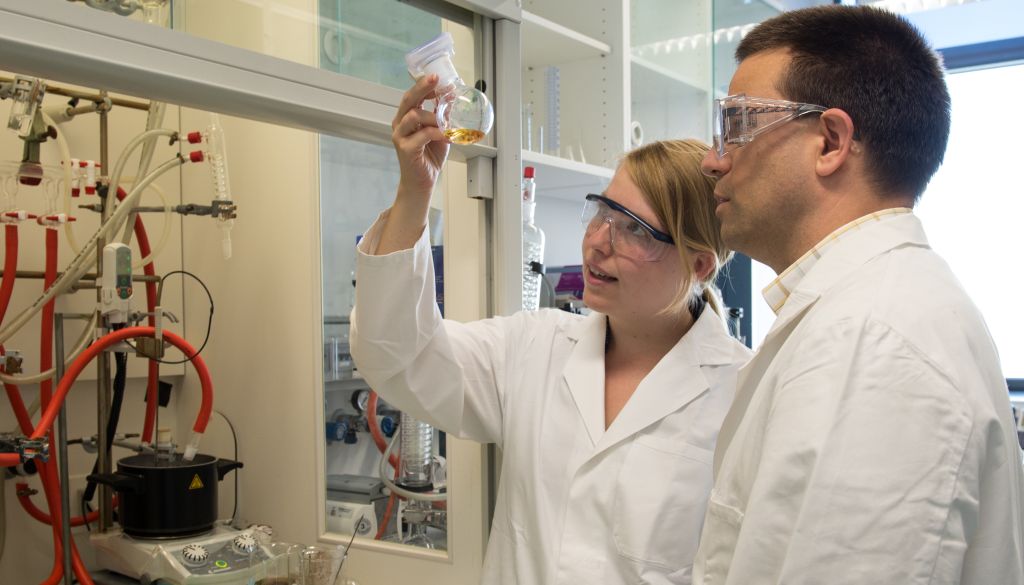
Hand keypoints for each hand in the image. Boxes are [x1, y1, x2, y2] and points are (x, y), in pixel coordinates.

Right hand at [392, 74, 449, 199]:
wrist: (422, 182)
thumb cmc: (430, 156)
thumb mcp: (439, 133)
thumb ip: (443, 118)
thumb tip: (454, 101)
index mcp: (406, 117)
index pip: (412, 96)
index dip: (424, 85)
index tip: (438, 78)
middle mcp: (400, 124)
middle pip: (408, 100)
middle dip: (421, 87)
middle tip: (435, 79)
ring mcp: (400, 136)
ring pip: (414, 115)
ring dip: (434, 116)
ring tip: (449, 124)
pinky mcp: (405, 148)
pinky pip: (422, 134)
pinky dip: (437, 132)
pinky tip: (448, 136)